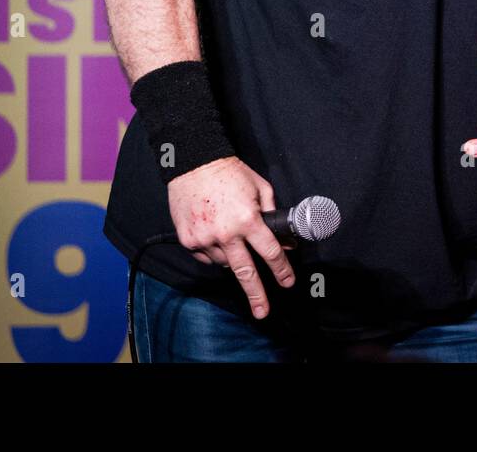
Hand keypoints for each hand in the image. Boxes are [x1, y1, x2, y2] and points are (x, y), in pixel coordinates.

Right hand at [166, 156, 295, 318]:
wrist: (194, 164)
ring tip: (232, 238)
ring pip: (224, 263)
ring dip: (232, 258)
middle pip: (245, 272)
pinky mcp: (189, 240)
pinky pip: (207, 256)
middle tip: (263, 312)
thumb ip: (271, 212)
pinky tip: (216, 236)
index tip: (287, 282)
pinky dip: (214, 252)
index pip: (270, 252)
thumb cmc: (230, 173)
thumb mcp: (260, 188)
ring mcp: (205, 239)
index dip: (281, 269)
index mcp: (248, 219)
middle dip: (257, 295)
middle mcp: (227, 233)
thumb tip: (282, 237)